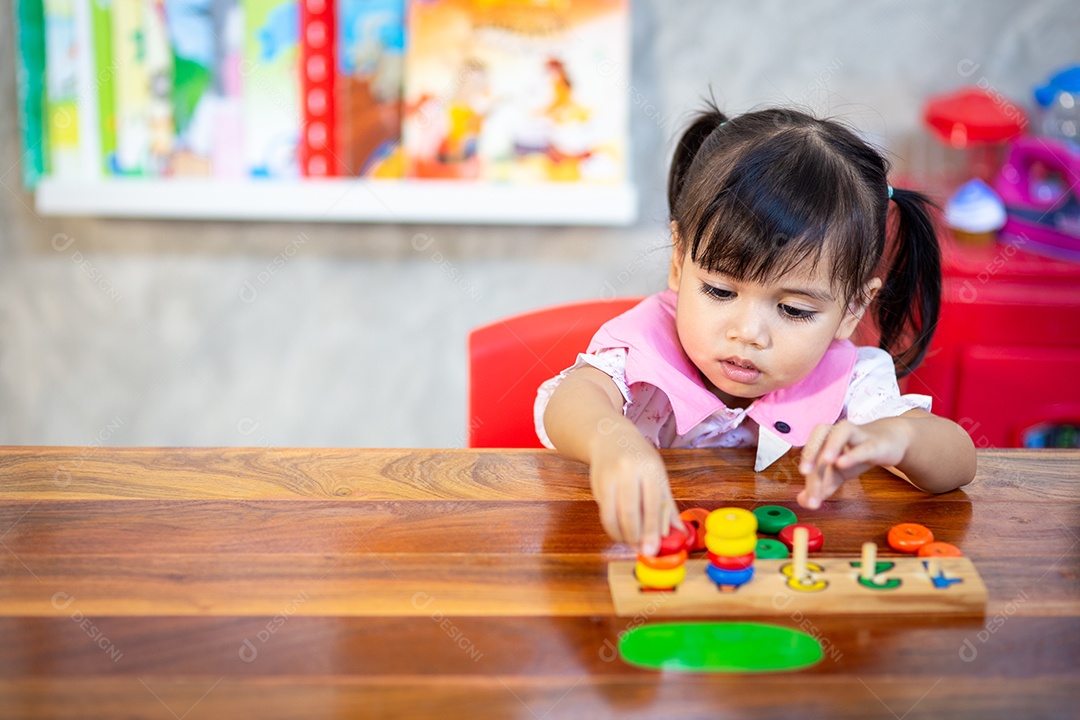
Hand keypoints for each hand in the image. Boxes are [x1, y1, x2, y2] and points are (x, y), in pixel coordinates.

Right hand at [589, 432, 683, 555]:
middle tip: (641, 549)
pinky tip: (619, 530)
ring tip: (629, 541)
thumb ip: (667, 506)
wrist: (609, 437)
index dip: (652, 530)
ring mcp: (610, 477)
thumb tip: (680, 534)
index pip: (652, 505)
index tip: (652, 549)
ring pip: (612, 515)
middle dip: (635, 536)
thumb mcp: (658, 476)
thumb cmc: (639, 458)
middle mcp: (628, 471)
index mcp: (650, 469)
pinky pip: (604, 512)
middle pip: (630, 512)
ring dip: (620, 535)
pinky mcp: (596, 484)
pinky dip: (612, 526)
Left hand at [797, 418, 911, 509]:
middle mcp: (836, 433)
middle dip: (810, 454)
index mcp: (823, 440)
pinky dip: (853, 455)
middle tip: (804, 472)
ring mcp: (856, 435)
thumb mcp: (837, 474)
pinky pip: (863, 447)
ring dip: (831, 446)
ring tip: (825, 462)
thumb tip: (804, 502)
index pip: (812, 457)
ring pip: (840, 434)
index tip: (810, 501)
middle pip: (819, 439)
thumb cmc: (857, 455)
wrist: (888, 442)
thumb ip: (821, 487)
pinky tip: (843, 463)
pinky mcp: (874, 443)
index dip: (809, 478)